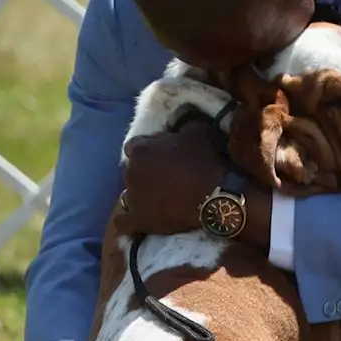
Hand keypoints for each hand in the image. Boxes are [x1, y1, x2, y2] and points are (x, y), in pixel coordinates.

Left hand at [117, 120, 224, 235]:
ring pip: (128, 194)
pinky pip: (123, 222)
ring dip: (140, 195)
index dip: (150, 149)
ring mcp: (132, 198)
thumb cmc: (207, 163)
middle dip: (145, 171)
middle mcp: (130, 172)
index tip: (165, 154)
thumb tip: (181, 117)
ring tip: (159, 199)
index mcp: (141, 150)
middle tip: (166, 176)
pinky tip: (139, 219)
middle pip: (132, 170)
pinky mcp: (138, 220)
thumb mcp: (200, 132)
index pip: (135, 146)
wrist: (217, 198)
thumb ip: (185, 123)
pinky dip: (129, 221)